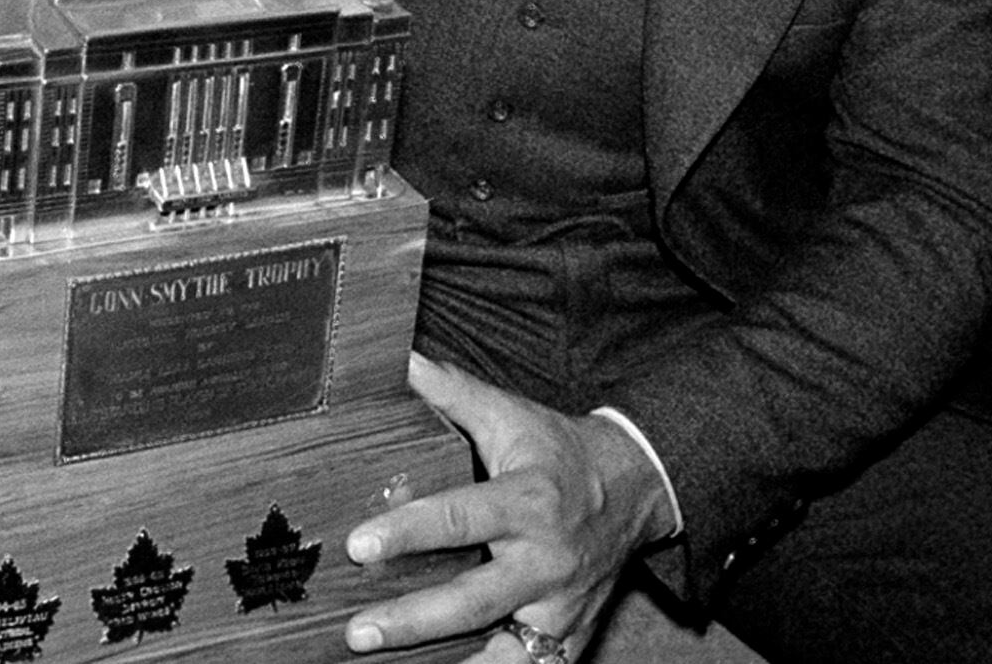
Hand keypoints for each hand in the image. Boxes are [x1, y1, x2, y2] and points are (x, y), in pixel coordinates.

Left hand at [341, 358, 672, 659]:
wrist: (634, 488)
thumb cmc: (556, 450)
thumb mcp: (508, 413)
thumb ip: (451, 391)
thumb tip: (401, 359)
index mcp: (526, 502)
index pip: (460, 519)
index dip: (407, 532)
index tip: (358, 546)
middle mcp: (545, 561)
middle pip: (474, 600)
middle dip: (413, 620)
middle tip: (359, 633)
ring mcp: (560, 607)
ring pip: (505, 651)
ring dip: (452, 663)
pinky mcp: (570, 637)